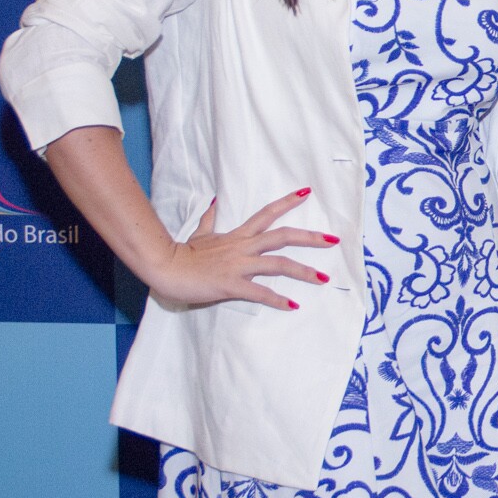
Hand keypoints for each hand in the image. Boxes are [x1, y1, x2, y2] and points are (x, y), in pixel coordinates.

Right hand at [147, 188, 337, 310]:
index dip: (287, 202)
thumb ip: (210, 220)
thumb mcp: (199, 234)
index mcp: (238, 236)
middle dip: (310, 238)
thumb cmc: (182, 254)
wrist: (164, 268)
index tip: (306, 192)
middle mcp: (243, 247)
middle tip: (333, 239)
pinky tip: (292, 305)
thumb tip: (214, 202)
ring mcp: (238, 265)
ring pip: (278, 264)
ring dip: (303, 272)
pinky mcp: (231, 284)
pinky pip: (258, 292)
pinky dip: (276, 299)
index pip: (267, 214)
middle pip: (283, 237)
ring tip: (322, 279)